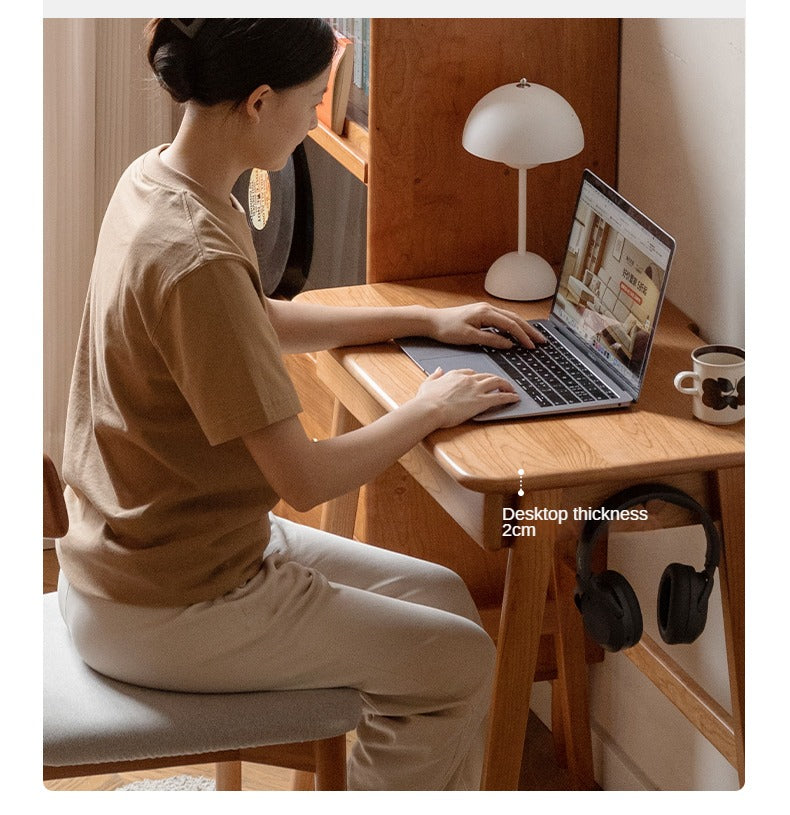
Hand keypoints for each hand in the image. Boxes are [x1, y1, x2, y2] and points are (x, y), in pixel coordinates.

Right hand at [415, 367, 519, 426]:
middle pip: (487, 375)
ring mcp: (476, 389)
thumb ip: (434, 375)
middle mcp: (468, 379)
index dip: (479, 376)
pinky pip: (500, 397)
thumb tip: (438, 370)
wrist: (429, 408)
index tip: (482, 380)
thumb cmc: (426, 400)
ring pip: (497, 382)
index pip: (471, 372)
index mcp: (456, 375)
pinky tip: (515, 398)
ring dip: (506, 385)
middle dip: (496, 379)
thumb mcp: (427, 383)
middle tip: (502, 384)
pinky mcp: (482, 401)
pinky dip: (510, 396)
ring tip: (512, 389)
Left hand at [425, 302, 545, 349]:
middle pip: (515, 318)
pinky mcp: (482, 313)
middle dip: (529, 330)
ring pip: (510, 317)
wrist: (432, 321)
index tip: (532, 345)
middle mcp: (487, 308)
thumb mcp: (469, 337)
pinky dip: (513, 325)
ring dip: (523, 327)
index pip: (511, 325)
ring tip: (534, 337)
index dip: (523, 336)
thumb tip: (508, 344)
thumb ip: (490, 340)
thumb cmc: (447, 329)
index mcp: (485, 313)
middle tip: (542, 340)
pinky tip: (517, 332)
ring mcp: (485, 310)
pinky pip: (502, 318)